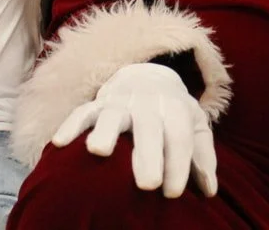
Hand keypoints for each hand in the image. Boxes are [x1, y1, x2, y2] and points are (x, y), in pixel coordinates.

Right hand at [51, 63, 217, 198]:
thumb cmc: (173, 113)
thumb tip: (209, 191)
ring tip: (98, 151)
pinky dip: (70, 125)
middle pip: (148, 127)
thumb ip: (202, 156)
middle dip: (149, 154)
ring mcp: (119, 100)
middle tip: (148, 185)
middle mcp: (146, 101)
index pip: (179, 135)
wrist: (149, 75)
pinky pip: (81, 112)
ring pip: (112, 115)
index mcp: (174, 106)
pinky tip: (59, 142)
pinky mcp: (97, 103)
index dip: (178, 164)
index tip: (172, 194)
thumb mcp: (194, 126)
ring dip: (105, 131)